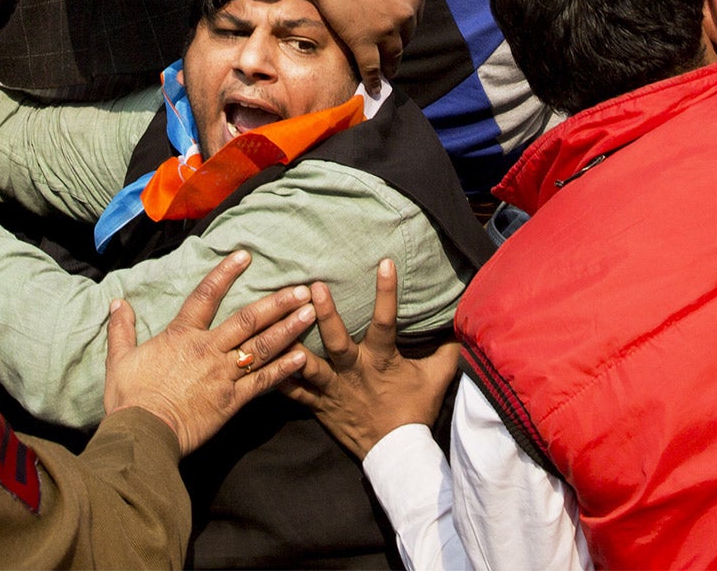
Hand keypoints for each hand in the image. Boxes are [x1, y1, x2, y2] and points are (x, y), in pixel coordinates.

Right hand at [102, 251, 316, 455]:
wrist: (142, 433)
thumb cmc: (129, 398)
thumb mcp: (120, 359)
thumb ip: (121, 329)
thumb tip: (117, 302)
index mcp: (182, 336)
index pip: (206, 296)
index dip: (225, 274)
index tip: (246, 255)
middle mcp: (208, 349)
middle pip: (248, 319)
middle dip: (277, 302)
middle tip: (302, 288)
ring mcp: (223, 375)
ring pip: (261, 346)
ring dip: (288, 328)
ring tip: (311, 313)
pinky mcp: (232, 401)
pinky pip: (263, 382)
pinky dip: (284, 369)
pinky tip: (303, 357)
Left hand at [282, 260, 460, 459]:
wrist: (395, 454)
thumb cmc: (414, 411)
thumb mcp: (437, 378)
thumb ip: (447, 349)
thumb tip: (463, 323)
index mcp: (382, 361)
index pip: (386, 322)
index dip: (386, 293)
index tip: (383, 262)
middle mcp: (354, 372)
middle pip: (337, 342)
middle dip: (325, 314)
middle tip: (312, 286)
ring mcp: (333, 390)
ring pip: (309, 365)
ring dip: (292, 344)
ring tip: (275, 323)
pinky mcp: (318, 405)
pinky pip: (293, 392)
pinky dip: (275, 378)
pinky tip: (253, 363)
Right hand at [290, 0, 423, 87]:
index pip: (414, 20)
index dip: (405, 30)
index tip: (399, 37)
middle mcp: (405, 13)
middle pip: (405, 39)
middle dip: (398, 48)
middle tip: (392, 56)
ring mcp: (385, 30)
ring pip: (392, 56)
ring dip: (389, 67)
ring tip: (386, 74)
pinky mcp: (363, 41)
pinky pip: (372, 67)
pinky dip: (374, 80)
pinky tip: (373, 88)